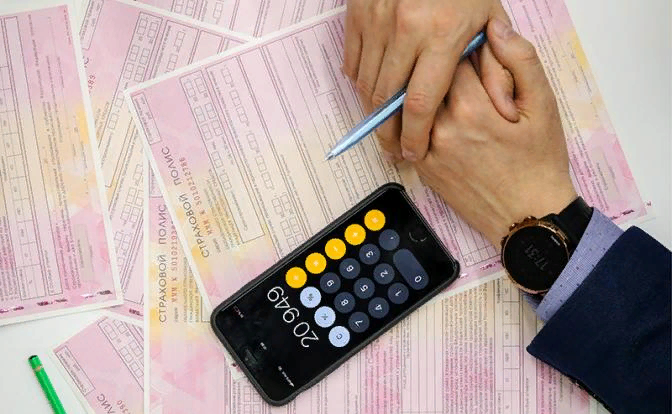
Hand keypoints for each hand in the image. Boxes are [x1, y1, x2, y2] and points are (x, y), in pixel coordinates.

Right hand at [343, 0, 516, 161]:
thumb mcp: (492, 18)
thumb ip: (499, 67)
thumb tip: (506, 111)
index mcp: (441, 34)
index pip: (421, 102)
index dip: (413, 136)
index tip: (411, 154)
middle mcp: (405, 28)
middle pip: (387, 98)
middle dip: (387, 130)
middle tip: (392, 147)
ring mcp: (377, 19)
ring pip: (365, 82)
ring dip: (373, 108)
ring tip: (384, 122)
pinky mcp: (358, 13)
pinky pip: (351, 61)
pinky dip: (359, 80)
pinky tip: (373, 89)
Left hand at [415, 19, 577, 245]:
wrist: (528, 217)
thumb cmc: (539, 163)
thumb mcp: (543, 106)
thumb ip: (519, 60)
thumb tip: (495, 26)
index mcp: (472, 107)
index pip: (452, 57)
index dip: (466, 54)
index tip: (477, 62)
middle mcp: (443, 127)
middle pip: (429, 80)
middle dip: (445, 76)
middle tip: (469, 86)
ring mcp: (429, 150)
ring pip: (416, 107)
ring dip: (431, 99)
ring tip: (458, 107)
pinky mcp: (423, 168)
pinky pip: (410, 134)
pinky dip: (421, 123)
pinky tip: (446, 127)